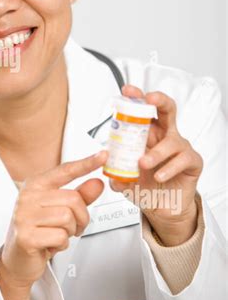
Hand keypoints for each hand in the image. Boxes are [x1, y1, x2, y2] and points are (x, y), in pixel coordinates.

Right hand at [0, 151, 107, 291]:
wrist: (17, 260)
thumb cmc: (38, 232)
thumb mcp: (60, 211)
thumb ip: (80, 196)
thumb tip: (97, 183)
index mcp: (36, 185)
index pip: (65, 170)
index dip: (86, 163)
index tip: (103, 155)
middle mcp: (28, 196)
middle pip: (73, 199)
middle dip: (80, 218)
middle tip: (71, 228)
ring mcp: (24, 216)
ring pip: (68, 218)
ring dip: (70, 232)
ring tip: (58, 235)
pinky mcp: (26, 236)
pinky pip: (60, 237)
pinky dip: (61, 244)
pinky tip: (50, 245)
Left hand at [109, 84, 202, 245]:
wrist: (162, 208)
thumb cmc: (145, 186)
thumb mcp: (126, 181)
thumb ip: (117, 176)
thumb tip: (108, 172)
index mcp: (149, 134)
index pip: (145, 110)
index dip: (137, 98)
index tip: (127, 91)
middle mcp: (165, 136)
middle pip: (167, 109)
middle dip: (158, 100)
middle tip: (148, 100)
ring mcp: (180, 147)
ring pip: (172, 140)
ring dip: (155, 152)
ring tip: (142, 163)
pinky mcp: (192, 162)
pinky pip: (183, 160)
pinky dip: (168, 168)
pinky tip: (159, 177)